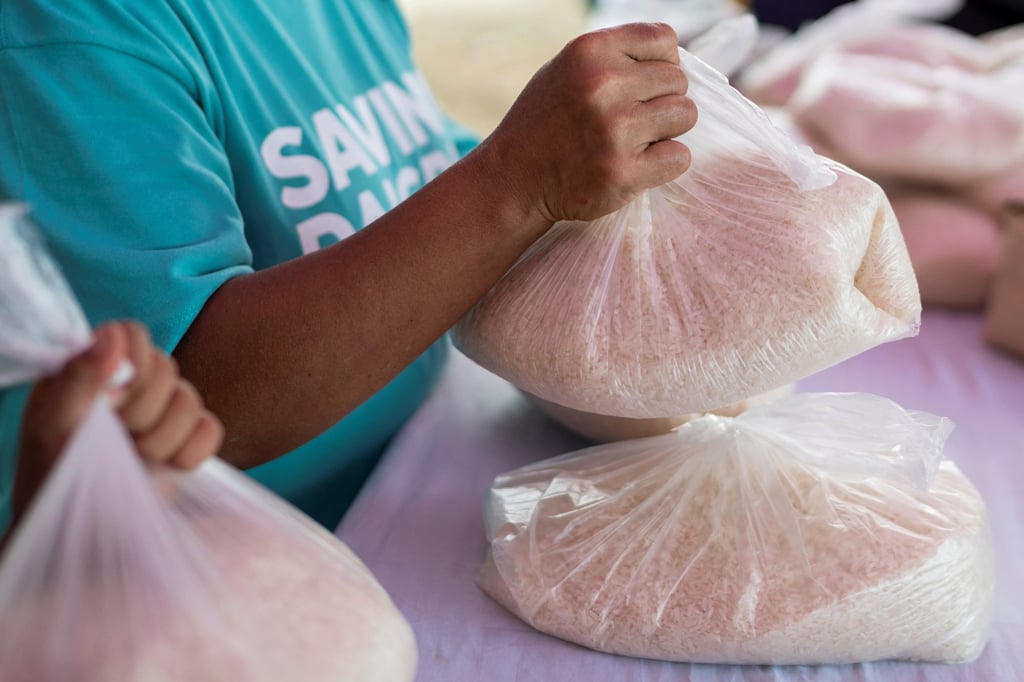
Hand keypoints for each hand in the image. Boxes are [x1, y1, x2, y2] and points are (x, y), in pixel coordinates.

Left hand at [12, 321, 223, 523]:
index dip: (131, 363)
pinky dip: (192, 452)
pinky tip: (167, 468)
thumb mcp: (52, 429)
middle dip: (144, 411)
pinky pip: (210, 429)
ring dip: (162, 438)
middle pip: (166, 367)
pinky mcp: (187, 442)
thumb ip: (79, 378)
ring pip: (191, 399)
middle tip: (119, 438)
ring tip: (136, 460)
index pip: (130, 334)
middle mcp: (128, 386)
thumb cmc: (52, 483)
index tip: (114, 399)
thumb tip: (112, 335)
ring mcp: (161, 414)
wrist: (78, 541)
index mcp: (90, 371)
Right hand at [483, 22, 696, 225]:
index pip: (664, 40)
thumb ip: (617, 58)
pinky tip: (635, 165)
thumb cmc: (546, 122)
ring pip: (684, 116)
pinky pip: (679, 157)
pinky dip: (664, 164)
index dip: (660, 64)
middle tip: (630, 122)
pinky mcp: (623, 171)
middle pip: (678, 81)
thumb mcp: (569, 68)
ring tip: (633, 141)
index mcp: (590, 51)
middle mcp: (603, 85)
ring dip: (666, 132)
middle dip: (660, 101)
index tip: (640, 87)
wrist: (513, 179)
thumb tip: (676, 61)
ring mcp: (615, 130)